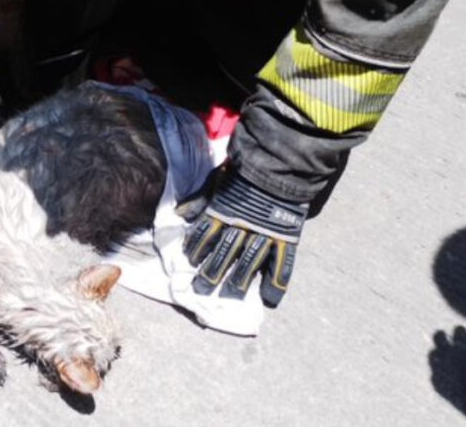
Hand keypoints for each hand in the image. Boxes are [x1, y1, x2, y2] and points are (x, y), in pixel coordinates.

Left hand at [182, 169, 307, 306]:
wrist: (280, 166)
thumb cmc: (246, 170)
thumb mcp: (218, 178)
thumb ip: (200, 197)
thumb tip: (180, 213)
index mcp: (224, 212)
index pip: (205, 234)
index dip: (197, 248)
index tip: (190, 260)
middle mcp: (242, 227)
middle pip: (224, 253)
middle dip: (211, 271)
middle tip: (201, 287)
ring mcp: (265, 234)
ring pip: (249, 263)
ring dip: (238, 280)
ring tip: (229, 294)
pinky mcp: (285, 239)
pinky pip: (281, 265)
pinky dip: (275, 283)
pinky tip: (269, 299)